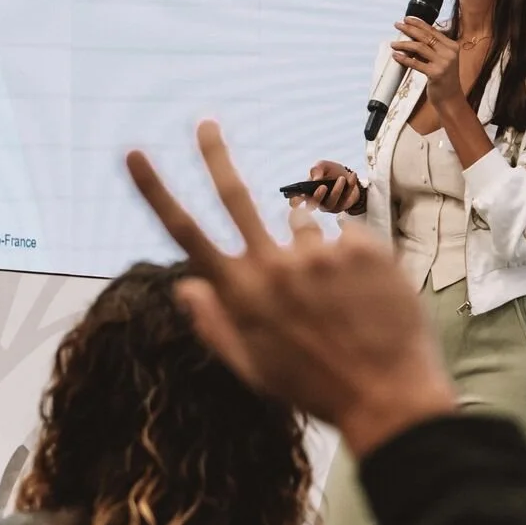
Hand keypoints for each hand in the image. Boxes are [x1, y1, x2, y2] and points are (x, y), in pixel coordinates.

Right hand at [125, 121, 455, 456]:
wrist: (390, 400)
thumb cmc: (316, 388)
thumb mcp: (254, 369)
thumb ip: (215, 325)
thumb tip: (186, 286)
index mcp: (240, 295)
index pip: (184, 232)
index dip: (155, 189)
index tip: (135, 154)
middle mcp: (273, 267)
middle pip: (235, 195)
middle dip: (214, 155)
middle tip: (205, 124)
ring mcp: (319, 254)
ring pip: (301, 225)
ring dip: (307, 246)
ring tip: (336, 296)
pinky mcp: (363, 248)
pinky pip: (346, 233)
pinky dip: (350, 257)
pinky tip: (364, 294)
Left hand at [392, 18, 461, 104]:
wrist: (451, 98)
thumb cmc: (444, 78)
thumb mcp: (443, 59)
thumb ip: (433, 48)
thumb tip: (413, 36)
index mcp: (452, 46)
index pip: (433, 30)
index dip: (419, 23)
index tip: (407, 19)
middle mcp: (449, 52)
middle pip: (425, 36)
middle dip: (409, 29)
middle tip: (397, 25)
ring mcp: (443, 63)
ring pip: (419, 47)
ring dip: (404, 44)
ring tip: (393, 43)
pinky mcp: (435, 74)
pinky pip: (416, 63)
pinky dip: (404, 59)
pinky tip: (396, 56)